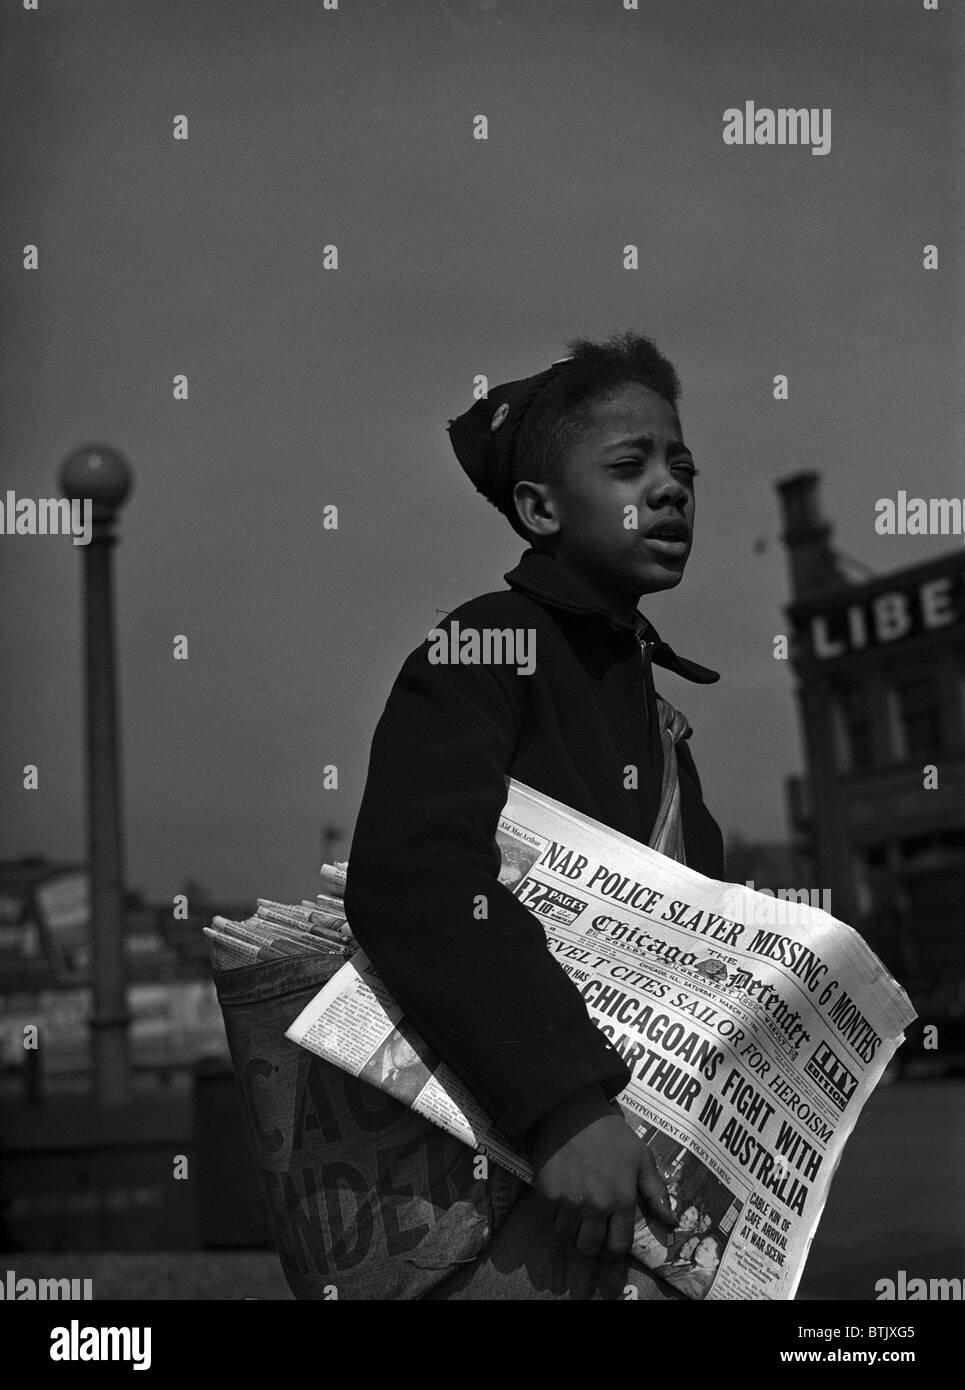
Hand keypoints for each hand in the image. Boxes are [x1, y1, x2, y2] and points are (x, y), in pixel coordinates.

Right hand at [530, 1085, 675, 1258]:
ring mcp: (568, 1201)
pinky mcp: (546, 1193)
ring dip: (571, 1230)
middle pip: (590, 1247)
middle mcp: (595, 1206)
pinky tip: (561, 1199)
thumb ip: (657, 1192)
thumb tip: (672, 1223)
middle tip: (591, 1230)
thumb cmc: (611, 1133)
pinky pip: (548, 1219)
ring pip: (566, 1237)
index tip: (610, 1242)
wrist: (573, 1111)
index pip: (618, 1246)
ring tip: (575, 1215)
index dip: (615, 1250)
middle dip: (592, 1244)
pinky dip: (554, 1215)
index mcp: (622, 1200)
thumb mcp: (641, 1158)